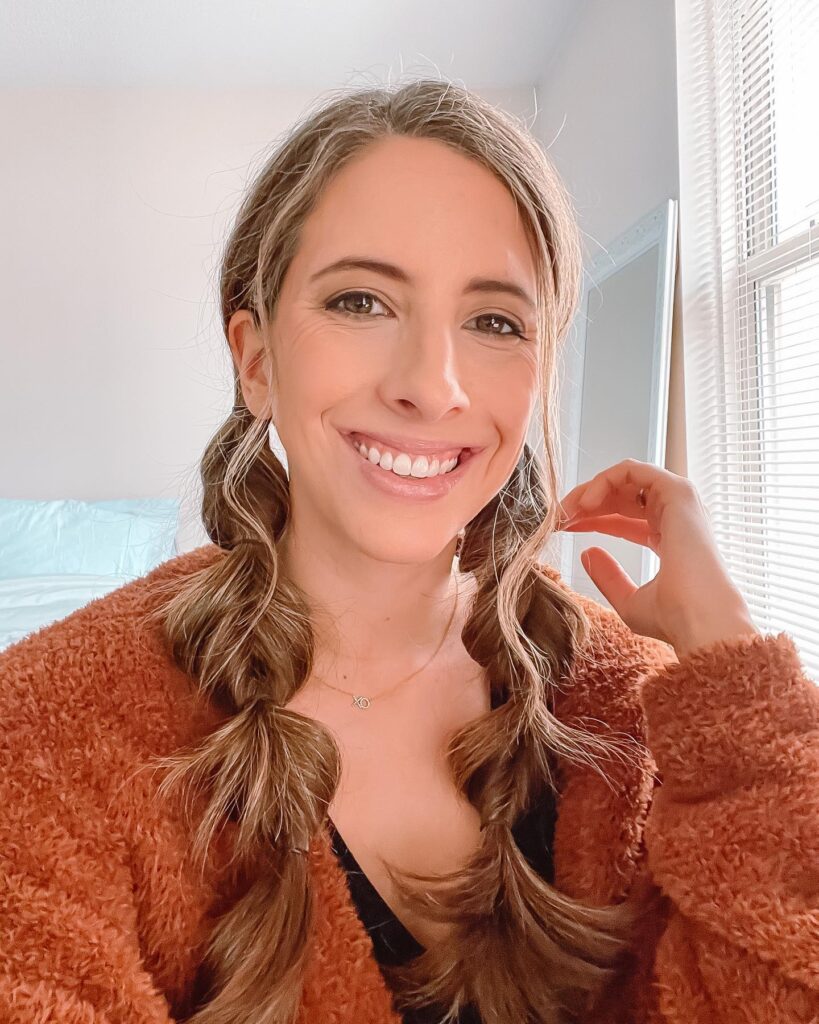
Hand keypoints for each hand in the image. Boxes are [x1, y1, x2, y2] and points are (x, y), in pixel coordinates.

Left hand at [557, 458, 760, 657]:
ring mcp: (679, 503)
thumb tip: (587, 553)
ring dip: (591, 490)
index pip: (622, 519)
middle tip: (557, 518)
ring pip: (626, 480)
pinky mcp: (678, 492)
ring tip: (567, 511)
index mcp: (669, 540)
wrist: (699, 620)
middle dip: (584, 503)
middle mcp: (676, 518)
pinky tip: (586, 503)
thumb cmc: (674, 618)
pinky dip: (605, 480)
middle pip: (621, 497)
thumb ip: (608, 576)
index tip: (562, 528)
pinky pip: (634, 471)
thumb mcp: (628, 600)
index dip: (590, 519)